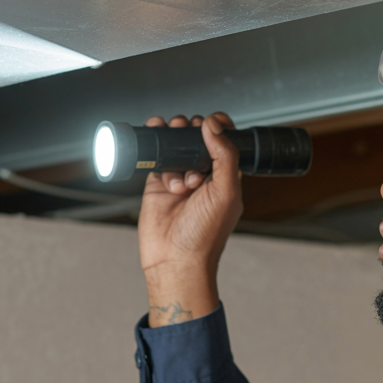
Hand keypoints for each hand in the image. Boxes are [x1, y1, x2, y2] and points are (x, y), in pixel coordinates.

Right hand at [138, 113, 243, 326]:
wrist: (175, 259)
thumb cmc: (205, 236)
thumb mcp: (226, 192)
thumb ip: (225, 156)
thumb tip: (215, 125)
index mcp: (226, 177)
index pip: (224, 141)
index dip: (218, 127)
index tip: (212, 122)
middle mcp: (203, 176)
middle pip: (197, 138)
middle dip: (192, 133)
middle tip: (190, 141)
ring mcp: (179, 178)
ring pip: (176, 144)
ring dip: (175, 145)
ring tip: (178, 168)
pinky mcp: (157, 183)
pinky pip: (156, 157)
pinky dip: (157, 151)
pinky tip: (162, 163)